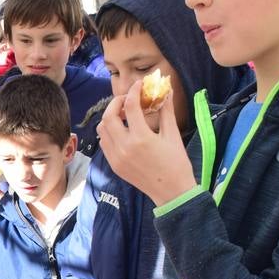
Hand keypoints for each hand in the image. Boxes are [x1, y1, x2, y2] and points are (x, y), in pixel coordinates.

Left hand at [98, 78, 196, 206]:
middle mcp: (124, 147)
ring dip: (110, 118)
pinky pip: (104, 143)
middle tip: (127, 100)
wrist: (172, 192)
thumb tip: (166, 91)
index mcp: (141, 138)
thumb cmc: (176, 163)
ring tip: (125, 115)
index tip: (139, 85)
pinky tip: (122, 131)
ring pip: (102, 130)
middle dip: (116, 103)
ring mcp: (116, 157)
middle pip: (108, 116)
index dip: (134, 91)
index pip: (131, 106)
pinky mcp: (114, 165)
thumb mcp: (173, 135)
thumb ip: (166, 111)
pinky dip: (109, 133)